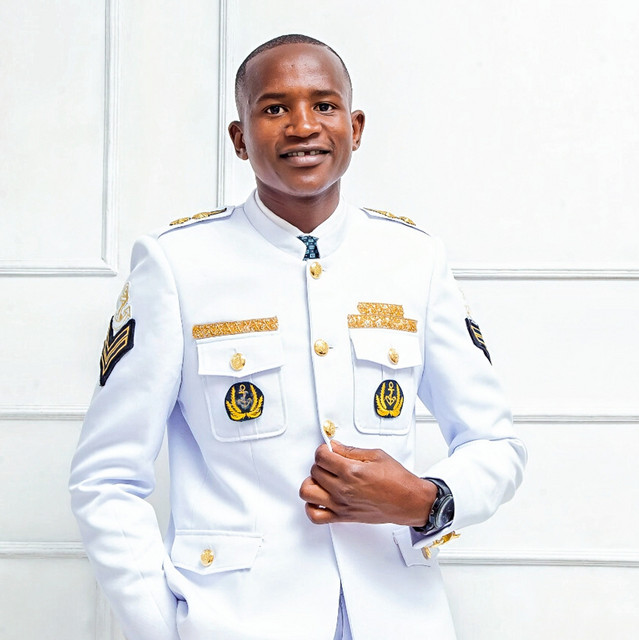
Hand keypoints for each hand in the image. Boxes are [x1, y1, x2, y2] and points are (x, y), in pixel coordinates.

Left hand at [299, 441, 436, 525]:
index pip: (321, 456)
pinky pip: (315, 516)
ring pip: (307, 492)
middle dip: (321, 463)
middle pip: (314, 471)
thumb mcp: (376, 455)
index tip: (329, 450)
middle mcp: (343, 489)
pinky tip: (320, 497)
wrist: (408, 501)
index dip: (323, 449)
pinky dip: (311, 507)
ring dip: (312, 483)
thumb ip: (350, 450)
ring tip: (323, 479)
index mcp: (351, 471)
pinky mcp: (343, 517)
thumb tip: (334, 446)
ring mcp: (341, 505)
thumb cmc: (397, 480)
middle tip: (331, 462)